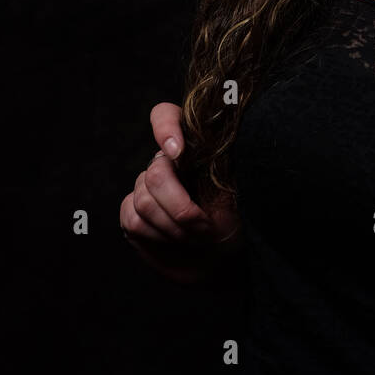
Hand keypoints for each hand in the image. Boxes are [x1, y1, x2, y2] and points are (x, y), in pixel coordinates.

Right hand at [119, 101, 240, 280]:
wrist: (224, 259)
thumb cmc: (238, 221)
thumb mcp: (243, 190)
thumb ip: (228, 166)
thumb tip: (227, 141)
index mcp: (193, 146)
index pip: (165, 116)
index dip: (165, 127)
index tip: (178, 152)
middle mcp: (166, 163)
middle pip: (156, 172)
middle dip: (181, 206)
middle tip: (205, 227)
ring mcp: (146, 187)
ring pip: (144, 200)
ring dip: (174, 226)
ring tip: (197, 238)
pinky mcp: (132, 213)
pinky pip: (133, 220)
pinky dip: (158, 236)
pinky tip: (177, 242)